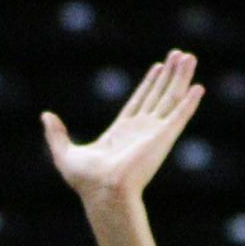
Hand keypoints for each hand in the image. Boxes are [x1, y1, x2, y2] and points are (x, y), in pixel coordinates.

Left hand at [42, 51, 205, 206]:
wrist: (104, 192)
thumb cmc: (86, 180)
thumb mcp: (65, 153)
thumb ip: (56, 134)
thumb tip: (45, 117)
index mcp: (121, 133)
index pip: (139, 101)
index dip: (149, 83)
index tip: (159, 67)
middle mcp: (140, 130)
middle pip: (159, 95)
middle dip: (169, 75)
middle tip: (178, 54)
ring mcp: (154, 133)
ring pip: (171, 98)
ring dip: (181, 78)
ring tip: (189, 57)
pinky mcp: (163, 136)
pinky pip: (180, 115)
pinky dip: (190, 101)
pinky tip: (199, 86)